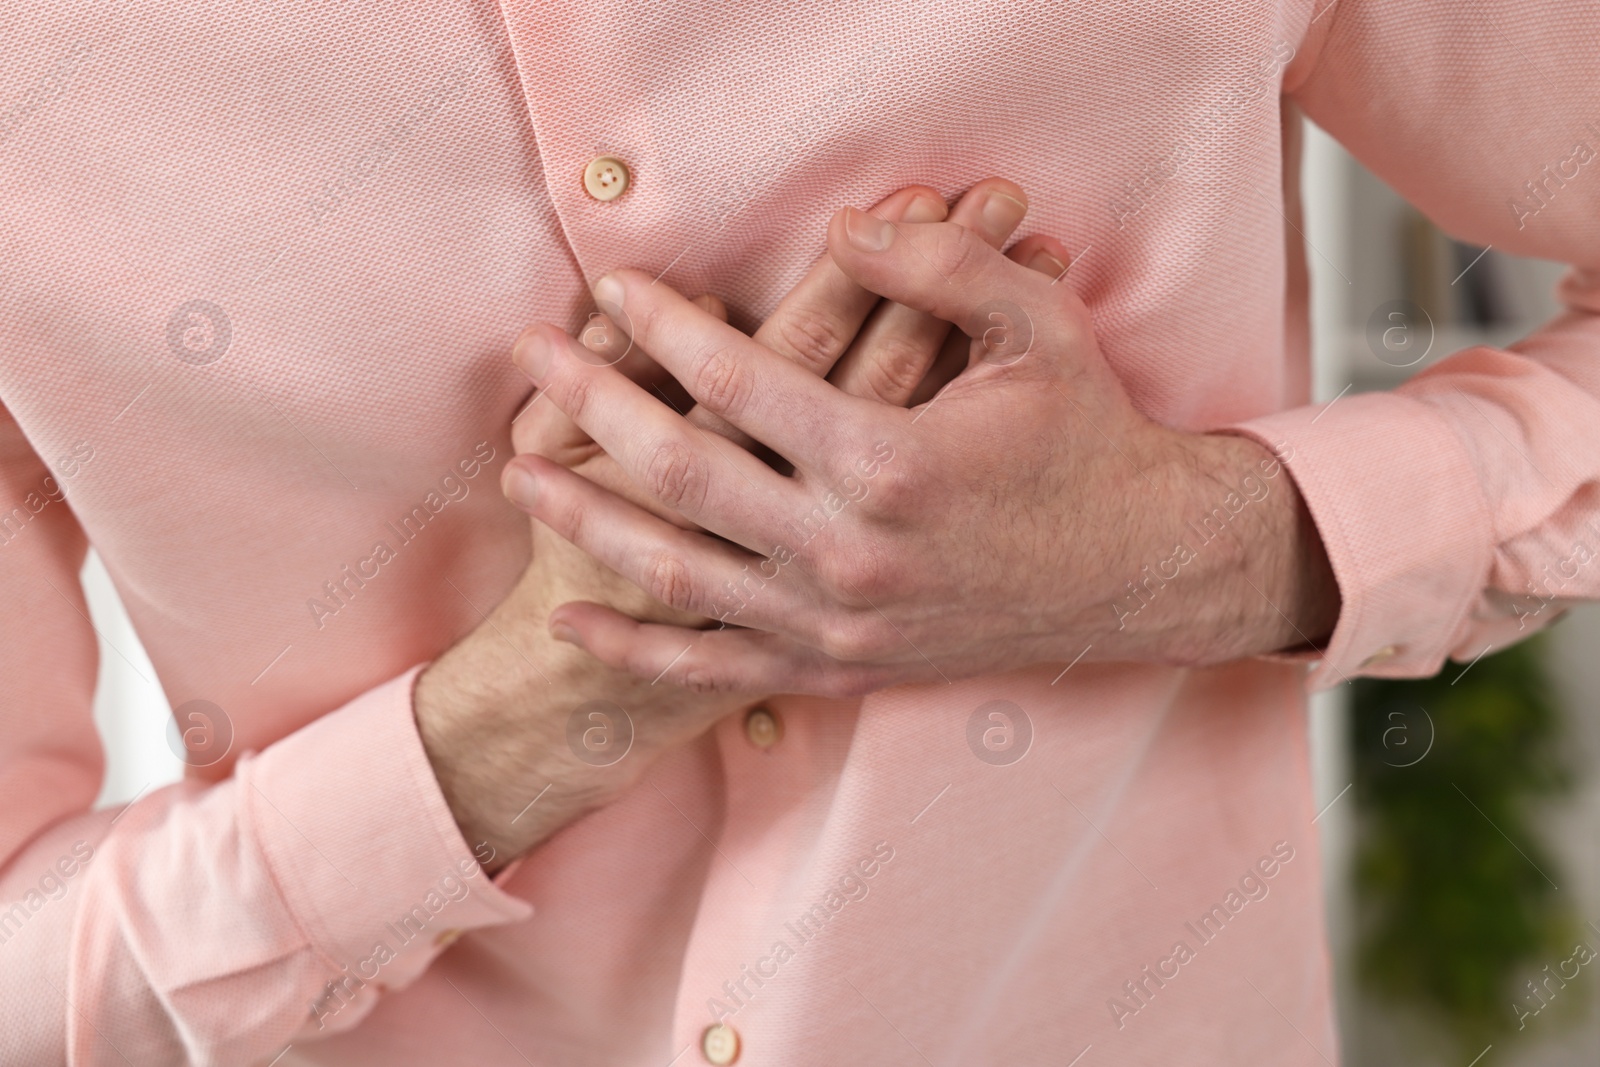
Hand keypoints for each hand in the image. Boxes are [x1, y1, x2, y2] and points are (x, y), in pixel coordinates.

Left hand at [504, 206, 1340, 696]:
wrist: (1139, 569)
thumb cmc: (1088, 439)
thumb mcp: (1039, 330)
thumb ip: (940, 268)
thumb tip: (845, 228)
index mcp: (890, 461)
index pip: (740, 378)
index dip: (665, 326)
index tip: (613, 289)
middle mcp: (849, 553)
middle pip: (682, 473)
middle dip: (592, 406)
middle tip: (529, 359)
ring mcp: (837, 624)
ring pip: (677, 574)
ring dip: (586, 521)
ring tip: (518, 474)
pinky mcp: (839, 669)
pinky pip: (714, 668)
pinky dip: (636, 648)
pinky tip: (572, 618)